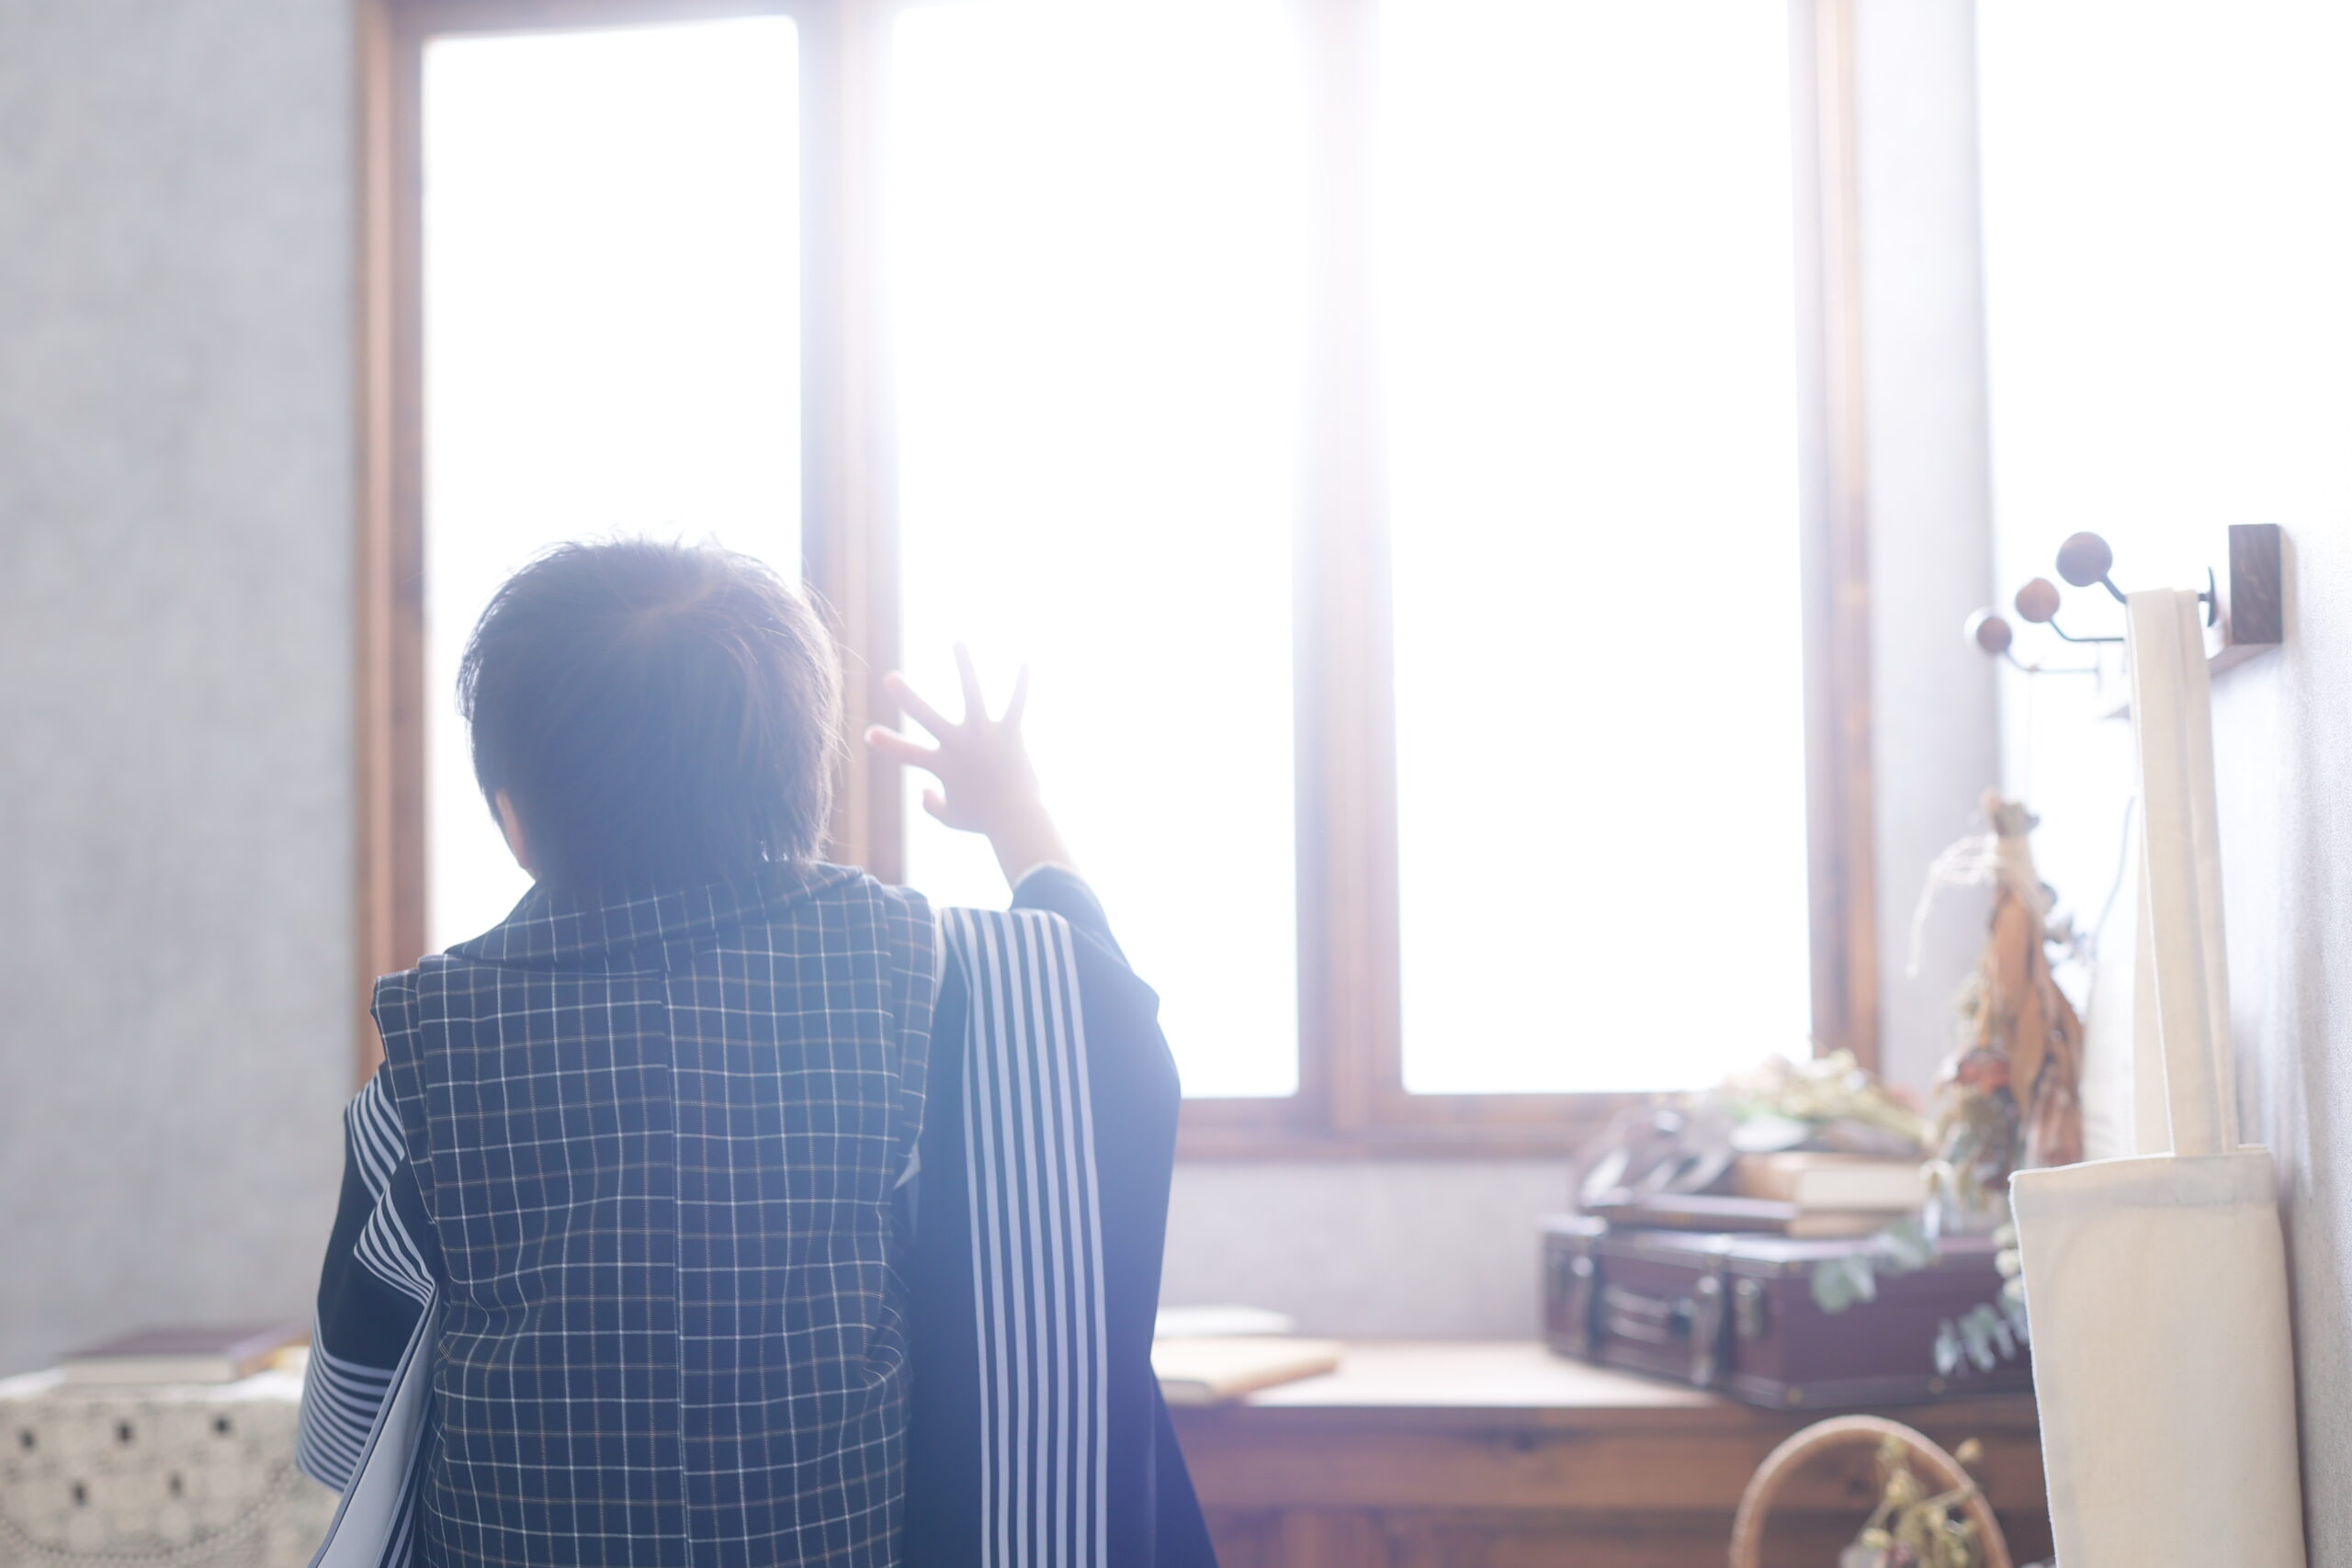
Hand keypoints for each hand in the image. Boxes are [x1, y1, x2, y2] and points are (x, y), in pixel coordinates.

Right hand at [865, 646, 1073, 885]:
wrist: (1017, 819)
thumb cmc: (983, 820)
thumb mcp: (950, 818)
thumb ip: (931, 806)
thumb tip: (924, 791)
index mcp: (942, 765)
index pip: (906, 752)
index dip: (886, 743)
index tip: (870, 733)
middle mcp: (960, 746)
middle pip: (928, 718)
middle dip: (907, 697)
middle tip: (890, 678)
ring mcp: (984, 736)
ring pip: (971, 694)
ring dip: (964, 667)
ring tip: (957, 643)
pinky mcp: (1009, 734)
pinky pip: (1016, 704)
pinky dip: (1021, 684)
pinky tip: (1024, 662)